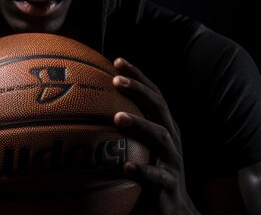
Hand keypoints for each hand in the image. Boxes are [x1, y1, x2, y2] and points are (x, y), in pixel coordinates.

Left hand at [113, 58, 199, 214]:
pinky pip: (156, 176)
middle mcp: (171, 139)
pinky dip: (142, 169)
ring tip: (117, 117)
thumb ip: (123, 129)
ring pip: (161, 137)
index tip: (117, 61)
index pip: (153, 95)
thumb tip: (86, 111)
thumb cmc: (150, 173)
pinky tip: (124, 165)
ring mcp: (173, 161)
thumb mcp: (140, 147)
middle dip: (139, 90)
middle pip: (159, 107)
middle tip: (115, 80)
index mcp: (164, 127)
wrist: (174, 211)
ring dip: (139, 124)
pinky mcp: (169, 185)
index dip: (138, 76)